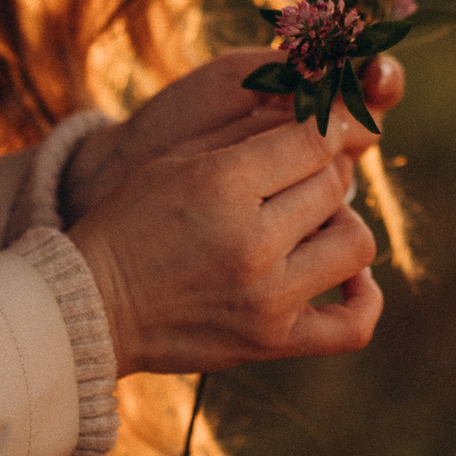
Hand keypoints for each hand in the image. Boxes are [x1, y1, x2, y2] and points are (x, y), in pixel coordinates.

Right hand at [60, 50, 406, 375]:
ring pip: (356, 243)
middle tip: (296, 177)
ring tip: (311, 224)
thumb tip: (319, 113)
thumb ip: (249, 132)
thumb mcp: (178, 159)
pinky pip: (353, 325)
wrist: (91, 305)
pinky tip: (349, 276)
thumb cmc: (132, 222)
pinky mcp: (272, 342)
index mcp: (223, 185)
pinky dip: (364, 299)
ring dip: (341, 225)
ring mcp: (267, 298)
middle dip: (321, 172)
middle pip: (334, 186)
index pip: (316, 141)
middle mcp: (252, 242)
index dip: (331, 125)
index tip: (330, 124)